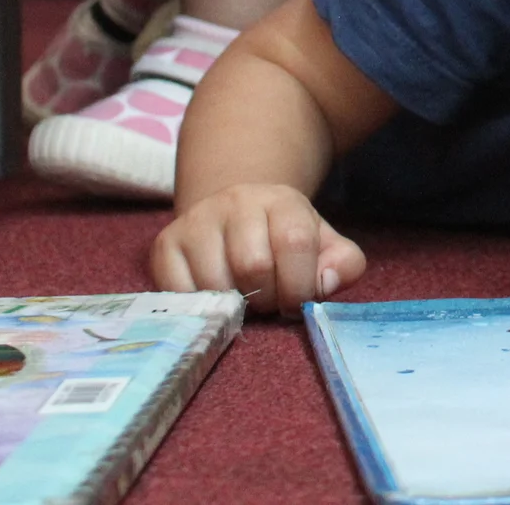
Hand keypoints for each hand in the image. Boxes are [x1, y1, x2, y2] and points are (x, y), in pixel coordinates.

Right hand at [151, 182, 365, 317]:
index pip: (295, 242)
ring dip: (234, 306)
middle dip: (266, 298)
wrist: (235, 214)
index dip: (299, 285)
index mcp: (282, 200)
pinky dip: (201, 307)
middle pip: (253, 265)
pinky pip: (179, 292)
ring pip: (215, 282)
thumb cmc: (283, 239)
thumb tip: (325, 284)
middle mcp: (237, 202)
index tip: (296, 302)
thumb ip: (343, 264)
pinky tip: (215, 297)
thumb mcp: (324, 245)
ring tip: (243, 297)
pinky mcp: (166, 243)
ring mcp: (197, 221)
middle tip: (267, 300)